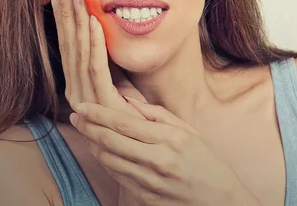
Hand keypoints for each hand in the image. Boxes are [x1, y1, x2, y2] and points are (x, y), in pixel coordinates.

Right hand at [50, 0, 147, 117]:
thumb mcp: (117, 81)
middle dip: (64, 15)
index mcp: (76, 85)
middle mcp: (75, 91)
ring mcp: (85, 98)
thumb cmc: (132, 112)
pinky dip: (94, 42)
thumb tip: (101, 33)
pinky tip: (92, 21)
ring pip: (78, 52)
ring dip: (76, 22)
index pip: (67, 46)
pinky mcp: (101, 101)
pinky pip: (96, 66)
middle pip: (68, 45)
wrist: (143, 143)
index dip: (63, 20)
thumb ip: (106, 62)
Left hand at [69, 96, 261, 205]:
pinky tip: (99, 150)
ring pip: (109, 160)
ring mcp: (150, 183)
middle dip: (88, 126)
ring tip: (84, 130)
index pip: (124, 123)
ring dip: (92, 144)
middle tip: (75, 115)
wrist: (220, 201)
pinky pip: (117, 177)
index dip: (98, 113)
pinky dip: (105, 161)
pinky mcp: (145, 198)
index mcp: (170, 139)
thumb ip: (158, 115)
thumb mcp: (189, 131)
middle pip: (111, 141)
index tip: (83, 105)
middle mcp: (158, 161)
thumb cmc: (206, 161)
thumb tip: (128, 101)